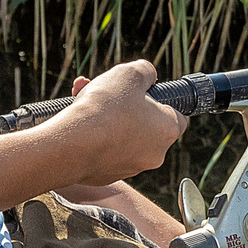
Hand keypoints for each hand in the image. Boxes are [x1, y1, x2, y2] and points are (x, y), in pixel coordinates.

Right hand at [44, 59, 185, 188]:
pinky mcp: (107, 175)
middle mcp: (154, 154)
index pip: (178, 116)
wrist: (70, 144)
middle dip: (126, 105)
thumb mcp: (130, 73)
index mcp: (168, 130)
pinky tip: (79, 122)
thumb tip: (148, 76)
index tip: (144, 93)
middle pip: (145, 123)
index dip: (161, 101)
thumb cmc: (105, 108)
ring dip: (108, 117)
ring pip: (122, 135)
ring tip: (84, 99)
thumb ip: (145, 71)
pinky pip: (104, 150)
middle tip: (108, 91)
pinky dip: (95, 136)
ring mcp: (130, 168)